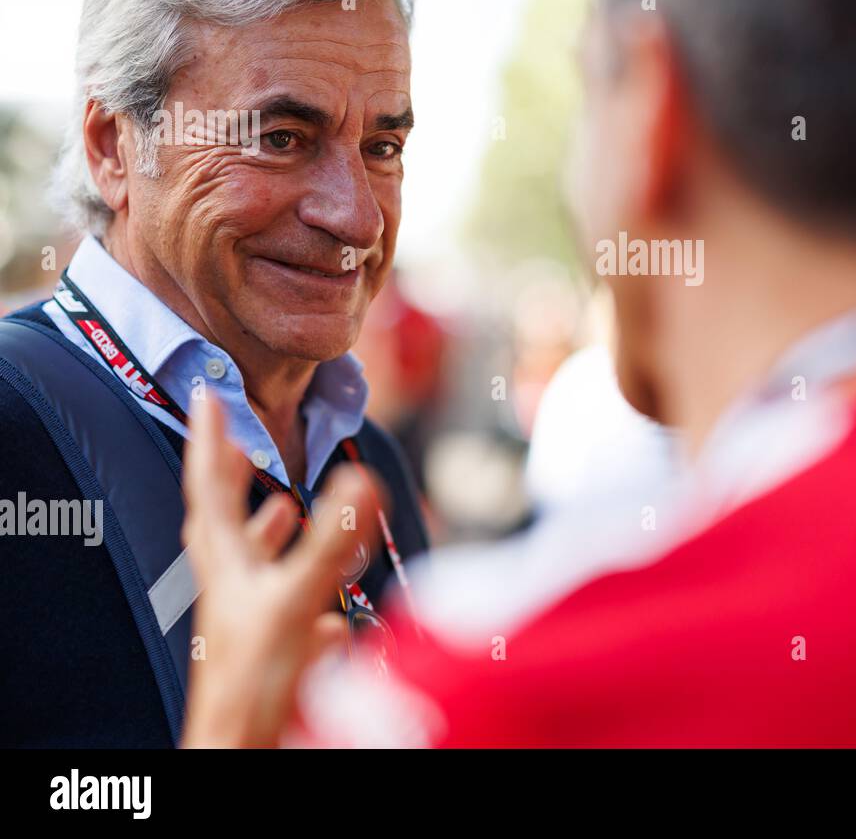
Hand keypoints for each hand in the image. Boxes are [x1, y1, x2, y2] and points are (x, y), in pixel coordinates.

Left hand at [180, 395, 380, 747]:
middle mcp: (231, 586)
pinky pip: (281, 603)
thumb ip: (330, 540)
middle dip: (231, 478)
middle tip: (236, 444)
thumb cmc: (253, 684)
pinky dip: (299, 584)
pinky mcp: (268, 647)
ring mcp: (247, 618)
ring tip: (280, 508)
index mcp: (229, 565)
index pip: (212, 488)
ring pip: (250, 561)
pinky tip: (323, 596)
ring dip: (264, 528)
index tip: (208, 395)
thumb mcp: (296, 598)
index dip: (211, 438)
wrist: (243, 747)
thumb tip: (360, 478)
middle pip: (223, 520)